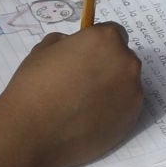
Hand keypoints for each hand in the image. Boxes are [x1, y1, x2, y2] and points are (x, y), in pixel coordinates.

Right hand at [0, 24, 144, 166]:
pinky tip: (88, 119)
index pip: (113, 33)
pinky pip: (125, 108)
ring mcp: (132, 93)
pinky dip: (112, 110)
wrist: (32, 133)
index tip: (84, 57)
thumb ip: (66, 43)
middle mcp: (126, 63)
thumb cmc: (33, 86)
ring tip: (83, 105)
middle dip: (107, 66)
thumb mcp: (43, 50)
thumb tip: (75, 48)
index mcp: (105, 39)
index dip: (98, 44)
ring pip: (125, 85)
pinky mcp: (132, 119)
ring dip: (111, 89)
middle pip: (122, 59)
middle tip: (82, 82)